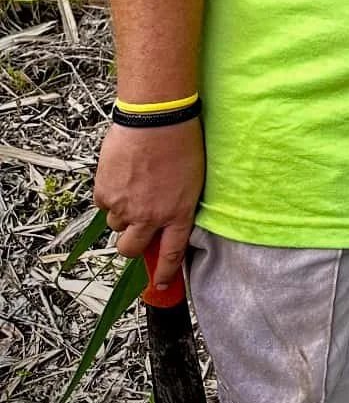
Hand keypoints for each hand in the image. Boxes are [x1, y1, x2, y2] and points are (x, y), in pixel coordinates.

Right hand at [93, 118, 203, 291]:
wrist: (155, 118)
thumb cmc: (180, 140)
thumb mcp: (191, 179)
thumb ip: (178, 205)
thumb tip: (168, 220)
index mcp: (178, 213)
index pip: (172, 254)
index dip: (166, 274)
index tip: (163, 285)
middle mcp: (151, 216)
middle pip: (131, 249)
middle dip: (131, 244)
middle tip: (135, 230)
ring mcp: (125, 206)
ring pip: (115, 224)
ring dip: (122, 213)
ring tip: (133, 186)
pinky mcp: (105, 193)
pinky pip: (103, 204)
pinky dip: (110, 195)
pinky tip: (122, 175)